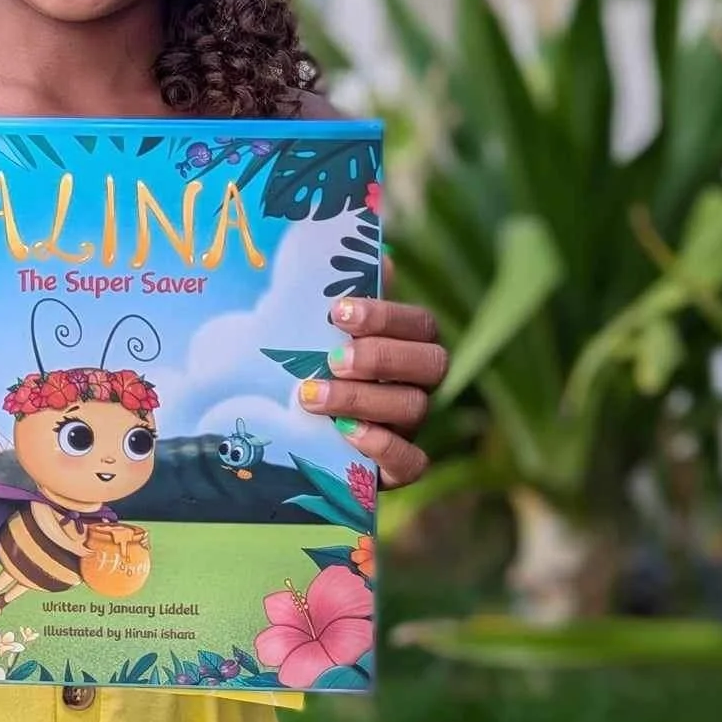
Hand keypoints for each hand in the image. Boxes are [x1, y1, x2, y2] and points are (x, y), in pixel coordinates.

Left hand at [297, 261, 447, 489]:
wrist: (289, 429)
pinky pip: (412, 461)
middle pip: (432, 363)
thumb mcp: (318, 327)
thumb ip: (344, 291)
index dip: (385, 315)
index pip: (419, 323)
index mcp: (408, 344)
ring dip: (363, 400)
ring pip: (414, 408)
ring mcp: (411, 426)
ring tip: (312, 396)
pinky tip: (346, 435)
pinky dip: (383, 447)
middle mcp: (418, 383)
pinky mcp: (398, 467)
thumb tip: (379, 253)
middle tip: (331, 358)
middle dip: (380, 357)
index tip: (338, 311)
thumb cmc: (310, 364)